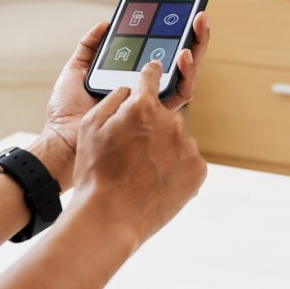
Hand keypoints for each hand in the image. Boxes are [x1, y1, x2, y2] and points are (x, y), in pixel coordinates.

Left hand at [36, 12, 211, 186]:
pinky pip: (180, 94)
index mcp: (131, 78)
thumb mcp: (77, 69)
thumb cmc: (67, 111)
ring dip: (196, 53)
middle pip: (179, 61)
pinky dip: (185, 75)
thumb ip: (90, 46)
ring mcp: (154, 102)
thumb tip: (106, 24)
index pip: (159, 53)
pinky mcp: (157, 114)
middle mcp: (147, 90)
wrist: (62, 137)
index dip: (171, 35)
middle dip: (195, 38)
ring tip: (194, 34)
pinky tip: (182, 57)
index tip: (179, 14)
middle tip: (200, 17)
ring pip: (186, 76)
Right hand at [69, 61, 207, 247]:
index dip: (149, 74)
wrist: (111, 218)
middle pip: (162, 115)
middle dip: (149, 127)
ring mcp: (188, 145)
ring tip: (141, 172)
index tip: (153, 72)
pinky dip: (175, 168)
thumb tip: (132, 89)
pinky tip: (155, 182)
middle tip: (131, 152)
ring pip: (175, 139)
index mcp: (143, 106)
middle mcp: (172, 120)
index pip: (151, 76)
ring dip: (162, 149)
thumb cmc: (95, 173)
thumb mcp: (90, 127)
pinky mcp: (199, 168)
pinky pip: (187, 160)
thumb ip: (114, 99)